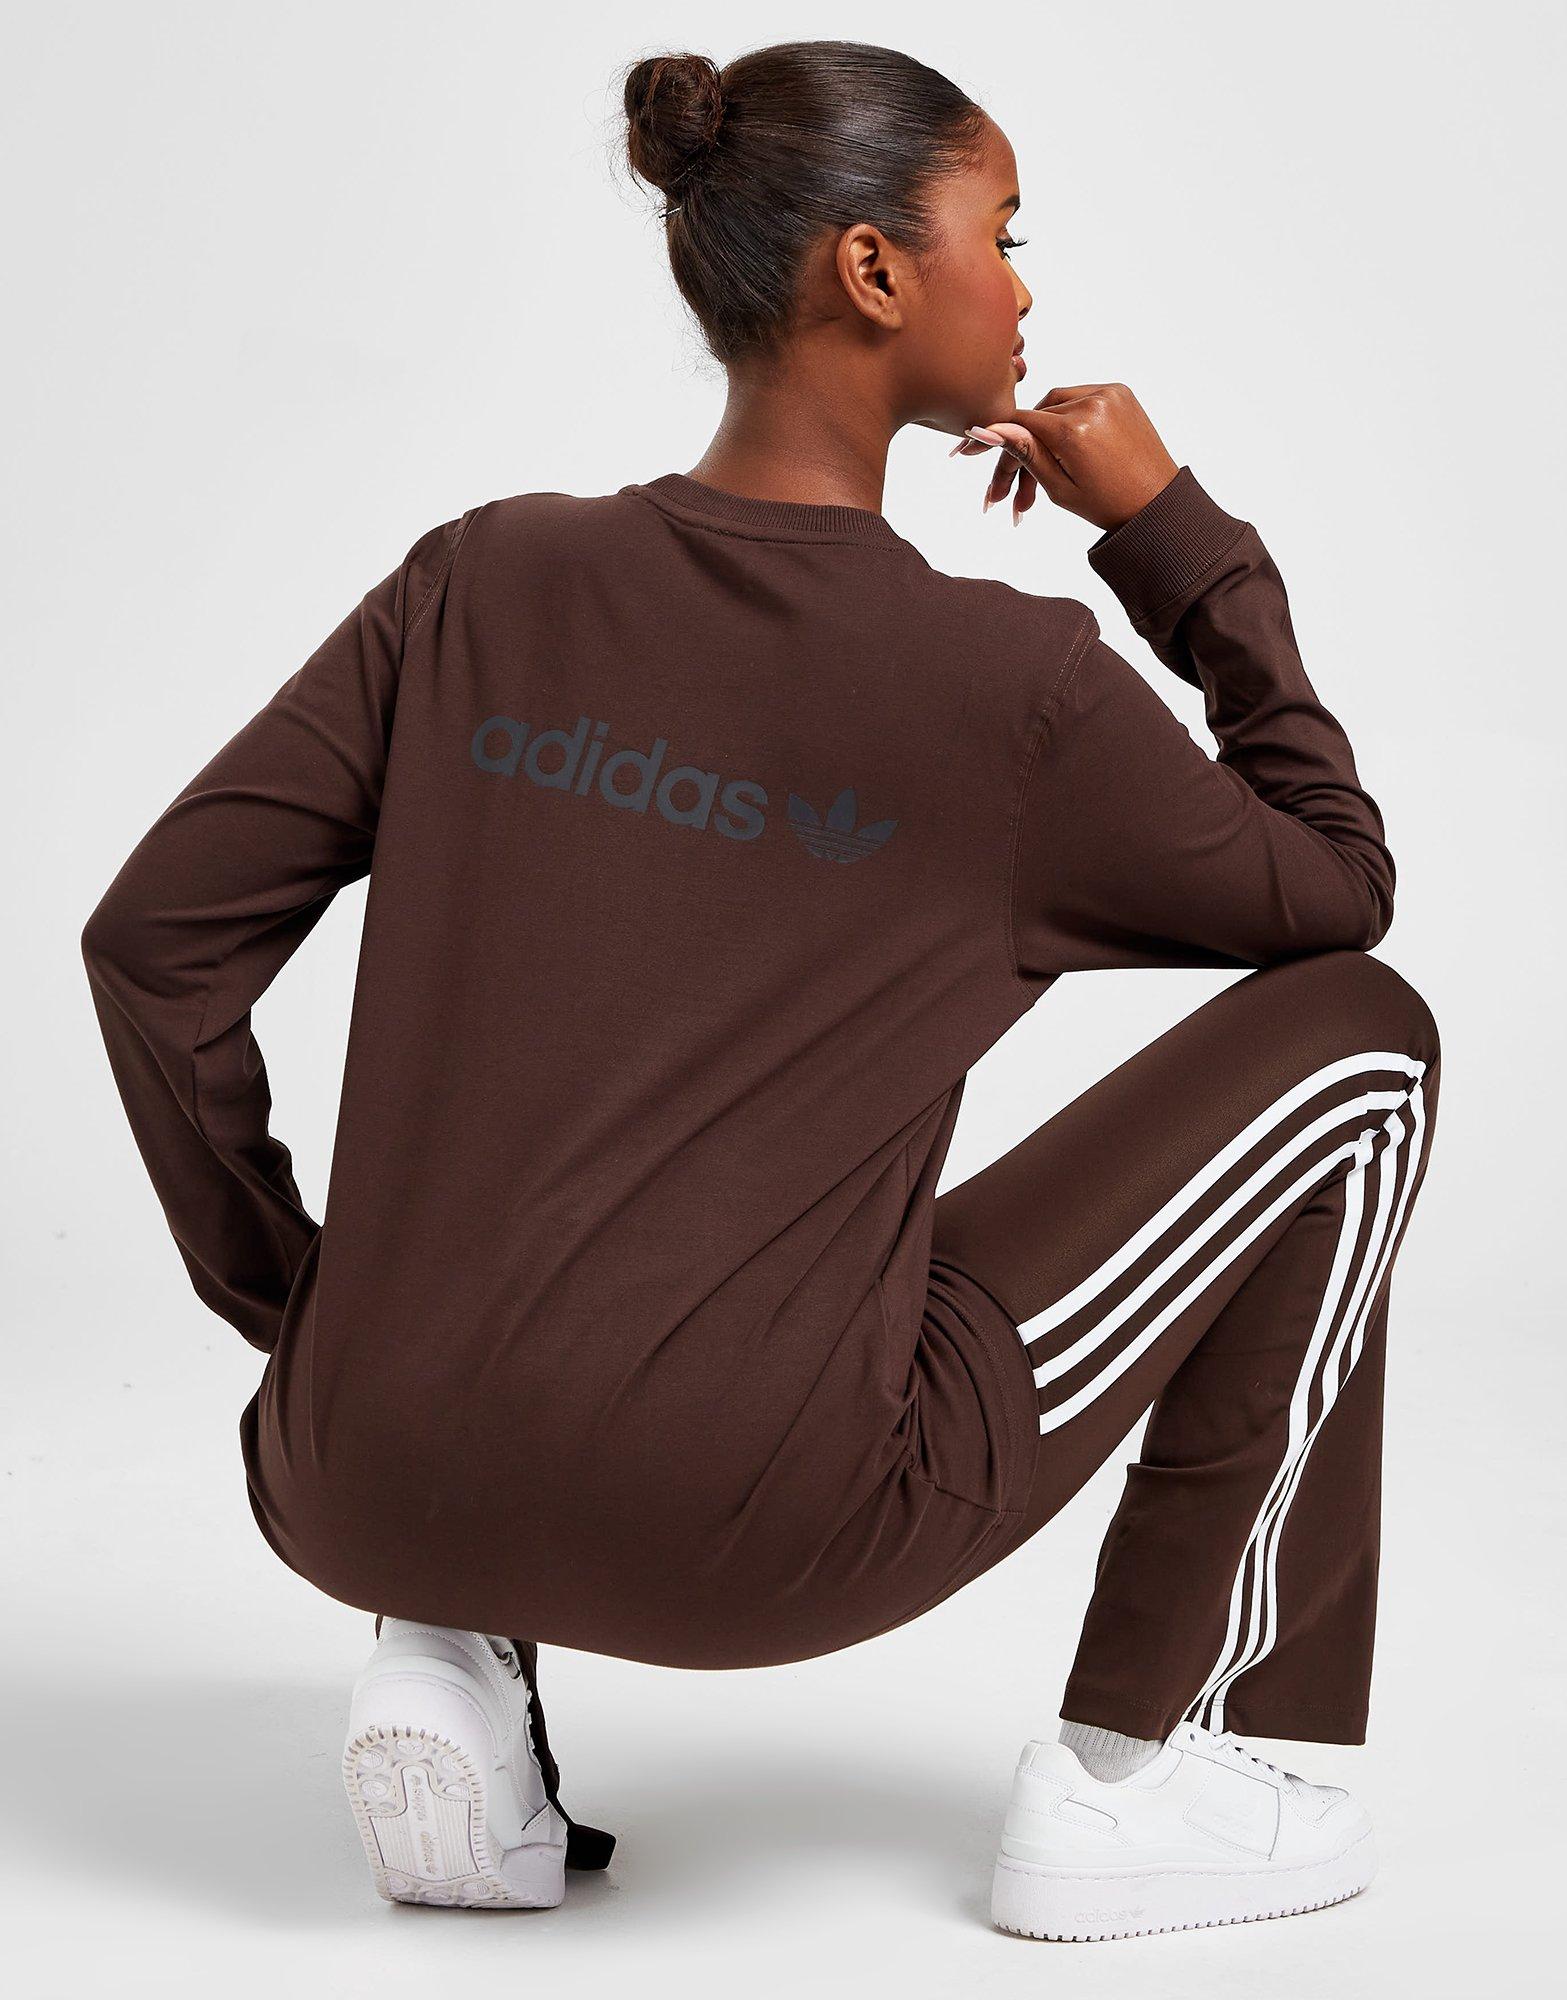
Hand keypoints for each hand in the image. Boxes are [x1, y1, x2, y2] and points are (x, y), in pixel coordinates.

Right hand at [950, 382, 1179, 531]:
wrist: (1158, 504)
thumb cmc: (1110, 505)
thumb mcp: (1060, 488)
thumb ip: (1025, 454)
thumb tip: (988, 429)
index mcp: (1075, 430)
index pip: (1019, 423)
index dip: (991, 437)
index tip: (965, 450)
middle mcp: (1092, 402)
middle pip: (1036, 419)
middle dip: (1019, 454)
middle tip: (1004, 494)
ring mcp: (1109, 393)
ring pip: (1054, 406)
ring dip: (1041, 436)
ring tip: (1037, 478)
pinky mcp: (1120, 392)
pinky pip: (1077, 399)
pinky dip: (1064, 420)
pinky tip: (1063, 450)